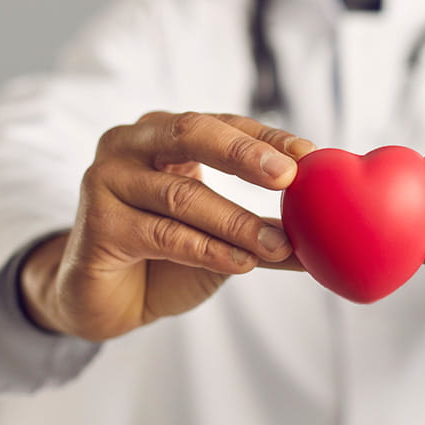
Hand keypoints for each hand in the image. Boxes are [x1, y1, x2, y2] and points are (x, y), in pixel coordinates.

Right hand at [20, 112, 314, 341]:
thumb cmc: (167, 256)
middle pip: (192, 133)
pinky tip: (244, 262)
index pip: (224, 124)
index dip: (267, 138)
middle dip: (245, 154)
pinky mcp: (97, 225)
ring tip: (280, 243)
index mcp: (165, 133)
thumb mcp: (222, 234)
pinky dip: (209, 249)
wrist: (106, 300)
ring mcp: (106, 180)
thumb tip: (327, 230)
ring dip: (237, 221)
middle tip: (288, 176)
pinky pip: (163, 235)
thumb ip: (265, 225)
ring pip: (182, 195)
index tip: (309, 155)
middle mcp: (131, 144)